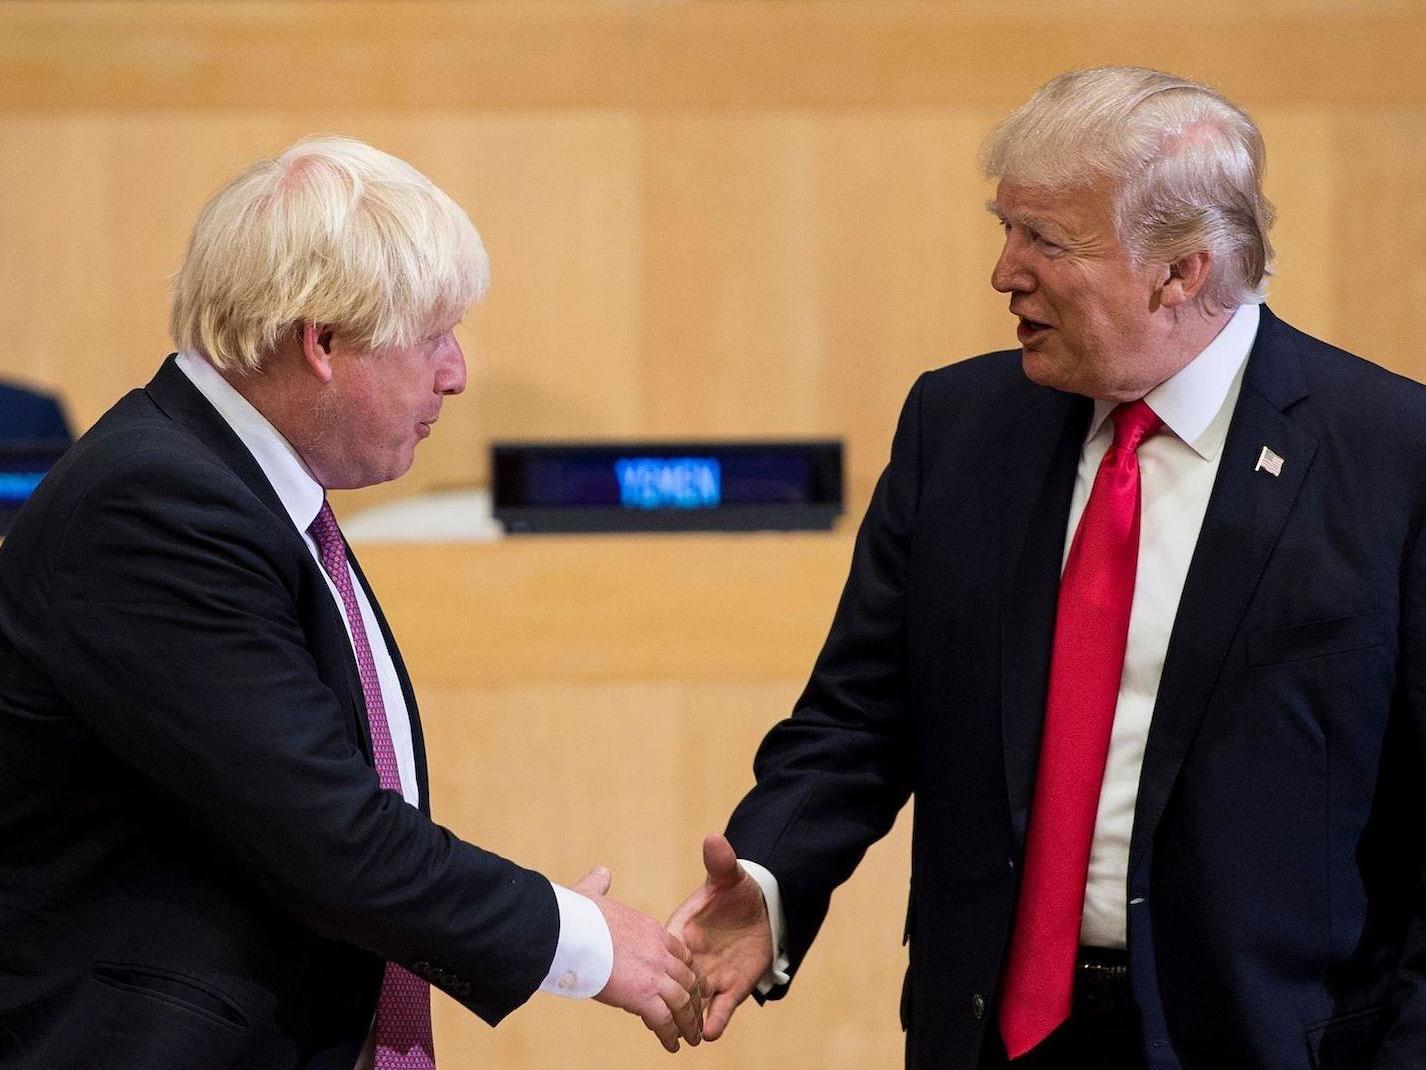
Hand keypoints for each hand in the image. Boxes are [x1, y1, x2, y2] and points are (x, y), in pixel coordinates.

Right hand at [572, 866, 703, 1051]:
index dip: (688, 971)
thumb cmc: (573, 913)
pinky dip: (670, 1035)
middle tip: (696, 1017)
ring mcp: (653, 973)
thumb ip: (600, 885)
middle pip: (688, 978)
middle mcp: (658, 951)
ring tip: (690, 1039)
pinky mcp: (642, 995)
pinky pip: (664, 1020)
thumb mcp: (593, 893)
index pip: (681, 953)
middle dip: (695, 1000)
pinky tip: (671, 1045)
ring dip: (688, 1023)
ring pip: (682, 1002)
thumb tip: (601, 874)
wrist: (567, 928)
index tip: (690, 985)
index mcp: (650, 929)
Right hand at [666, 833, 773, 1040]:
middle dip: (667, 1000)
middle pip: (674, 982)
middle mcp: (692, 959)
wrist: (762, 913)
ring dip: (687, 1019)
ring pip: (693, 1002)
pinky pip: (721, 1009)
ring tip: (683, 1035)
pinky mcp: (731, 989)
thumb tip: (714, 838)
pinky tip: (710, 1034)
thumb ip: (720, 862)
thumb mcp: (728, 877)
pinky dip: (716, 1021)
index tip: (644, 975)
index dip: (655, 962)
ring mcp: (710, 977)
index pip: (666, 950)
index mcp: (681, 932)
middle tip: (658, 1019)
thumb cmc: (736, 893)